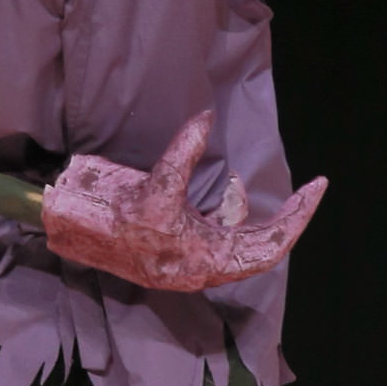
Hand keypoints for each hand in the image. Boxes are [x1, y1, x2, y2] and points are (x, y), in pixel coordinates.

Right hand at [41, 113, 327, 291]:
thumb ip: (184, 151)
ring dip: (241, 209)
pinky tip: (217, 189)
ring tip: (231, 184)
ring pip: (237, 237)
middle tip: (309, 188)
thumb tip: (206, 119)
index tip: (317, 188)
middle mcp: (202, 266)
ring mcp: (190, 261)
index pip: (269, 245)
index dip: (297, 218)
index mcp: (204, 260)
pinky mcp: (177, 250)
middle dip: (284, 215)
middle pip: (261, 245)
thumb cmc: (111, 215)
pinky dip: (221, 210)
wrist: (69, 229)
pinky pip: (215, 232)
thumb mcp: (154, 184)